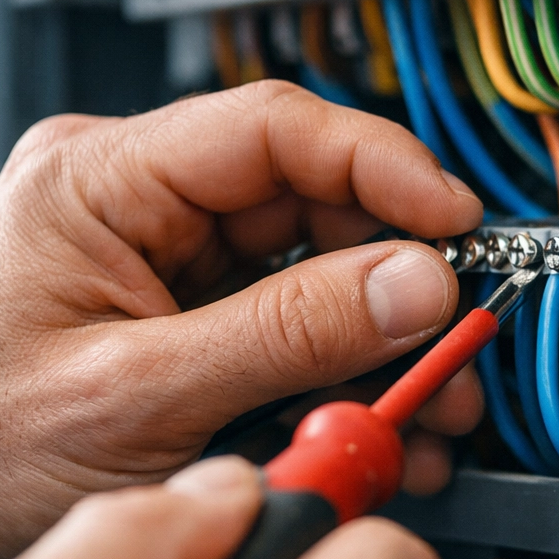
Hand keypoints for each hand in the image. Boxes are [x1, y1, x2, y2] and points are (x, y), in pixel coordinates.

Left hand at [0, 82, 483, 558]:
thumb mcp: (136, 395)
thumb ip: (284, 336)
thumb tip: (411, 285)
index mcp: (103, 180)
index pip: (274, 131)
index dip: (383, 167)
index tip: (455, 222)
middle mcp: (148, 210)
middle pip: (315, 209)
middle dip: (398, 282)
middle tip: (453, 343)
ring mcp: (180, 272)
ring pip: (323, 279)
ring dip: (388, 347)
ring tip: (429, 405)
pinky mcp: (205, 330)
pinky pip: (302, 337)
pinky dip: (351, 384)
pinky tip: (381, 427)